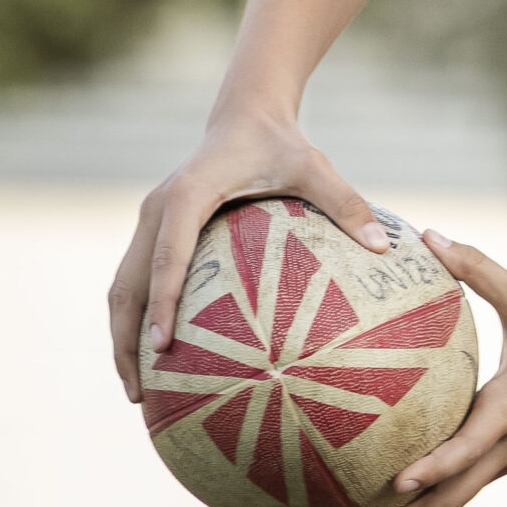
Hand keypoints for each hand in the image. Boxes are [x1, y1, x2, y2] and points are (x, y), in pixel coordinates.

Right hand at [109, 112, 387, 401]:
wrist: (245, 115)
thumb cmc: (281, 143)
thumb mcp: (315, 167)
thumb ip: (345, 204)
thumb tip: (383, 247)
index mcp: (187, 196)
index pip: (168, 257)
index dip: (162, 303)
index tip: (162, 347)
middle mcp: (157, 209)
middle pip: (128, 284)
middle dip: (127, 340)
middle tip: (141, 392)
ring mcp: (149, 220)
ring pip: (123, 287)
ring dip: (123, 336)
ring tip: (138, 389)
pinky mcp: (154, 228)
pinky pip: (136, 280)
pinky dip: (136, 318)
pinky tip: (153, 356)